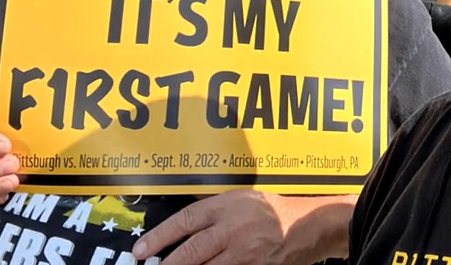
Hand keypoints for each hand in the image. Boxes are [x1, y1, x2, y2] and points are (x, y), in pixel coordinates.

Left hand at [132, 190, 352, 264]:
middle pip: (192, 251)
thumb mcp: (243, 198)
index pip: (186, 220)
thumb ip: (215, 208)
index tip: (141, 250)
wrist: (309, 225)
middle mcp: (234, 228)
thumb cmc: (274, 209)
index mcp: (228, 206)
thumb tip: (184, 220)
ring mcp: (245, 253)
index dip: (160, 236)